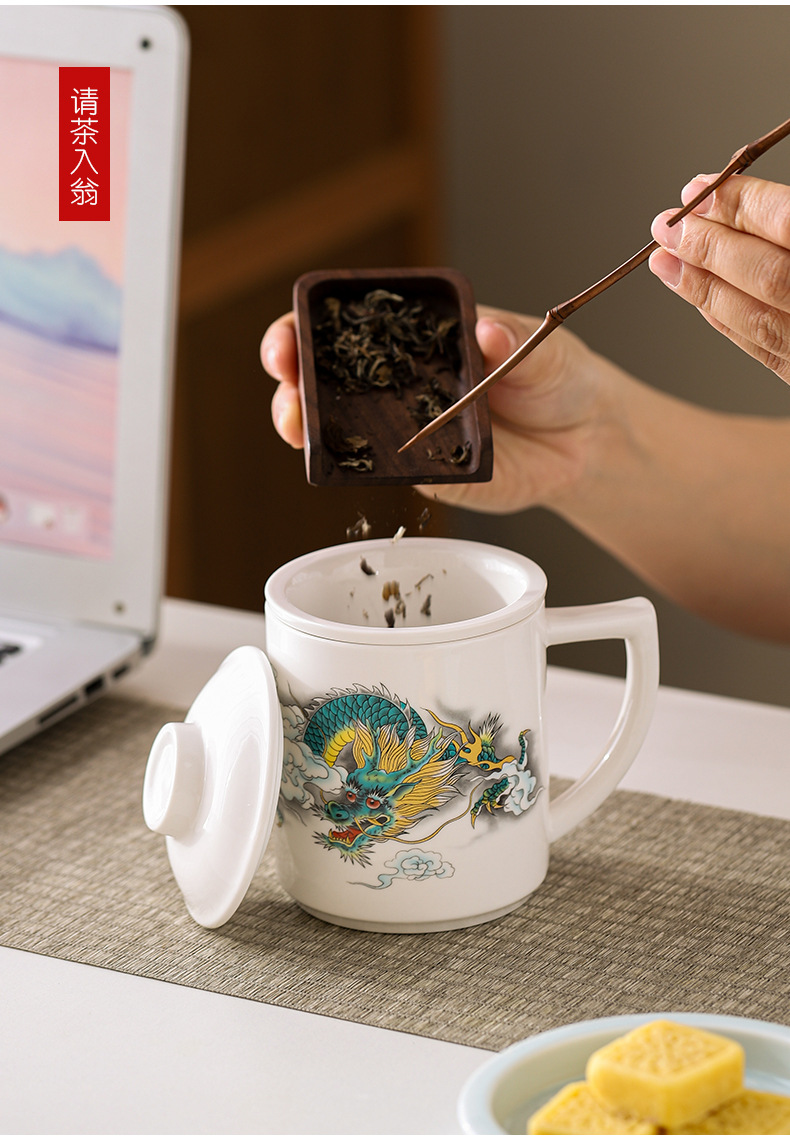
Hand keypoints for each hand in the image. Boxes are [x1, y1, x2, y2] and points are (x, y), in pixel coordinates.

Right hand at [260, 304, 618, 514]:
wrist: (586, 442)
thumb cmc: (558, 378)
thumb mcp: (539, 345)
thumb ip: (512, 339)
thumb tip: (485, 332)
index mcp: (415, 336)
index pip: (344, 325)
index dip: (305, 328)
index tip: (292, 336)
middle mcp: (397, 382)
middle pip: (322, 380)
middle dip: (290, 381)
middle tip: (287, 386)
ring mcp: (403, 429)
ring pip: (336, 430)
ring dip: (306, 428)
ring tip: (298, 427)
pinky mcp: (421, 472)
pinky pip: (382, 472)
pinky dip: (362, 468)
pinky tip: (356, 461)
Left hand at [649, 174, 789, 382]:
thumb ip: (786, 219)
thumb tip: (734, 197)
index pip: (787, 223)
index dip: (739, 204)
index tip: (696, 190)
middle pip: (766, 274)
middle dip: (708, 247)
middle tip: (665, 227)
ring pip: (758, 319)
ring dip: (703, 287)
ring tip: (663, 261)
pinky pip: (764, 351)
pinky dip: (725, 319)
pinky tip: (696, 295)